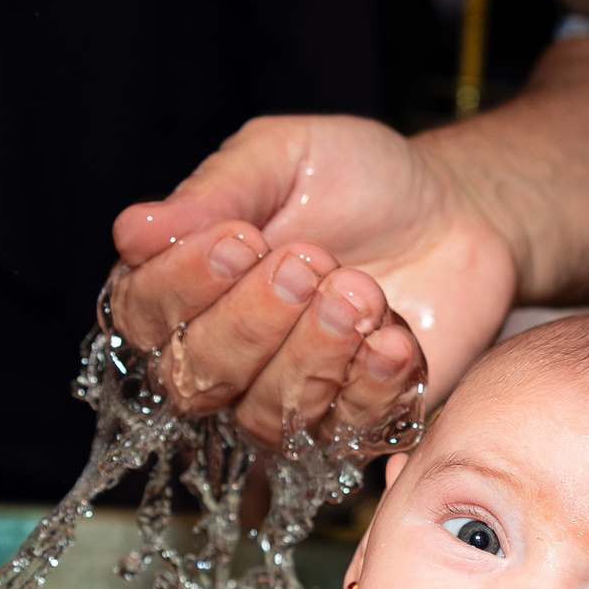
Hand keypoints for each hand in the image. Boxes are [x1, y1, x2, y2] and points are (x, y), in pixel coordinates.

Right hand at [108, 116, 516, 443]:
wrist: (457, 212)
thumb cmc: (360, 180)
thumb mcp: (284, 157)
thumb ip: (215, 193)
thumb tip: (131, 230)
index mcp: (185, 286)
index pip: (143, 316)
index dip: (183, 287)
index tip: (240, 238)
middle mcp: (223, 355)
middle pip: (196, 378)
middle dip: (254, 320)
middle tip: (309, 260)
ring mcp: (286, 397)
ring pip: (266, 415)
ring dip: (315, 352)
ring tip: (362, 289)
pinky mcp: (349, 423)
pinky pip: (341, 432)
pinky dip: (370, 384)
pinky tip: (395, 336)